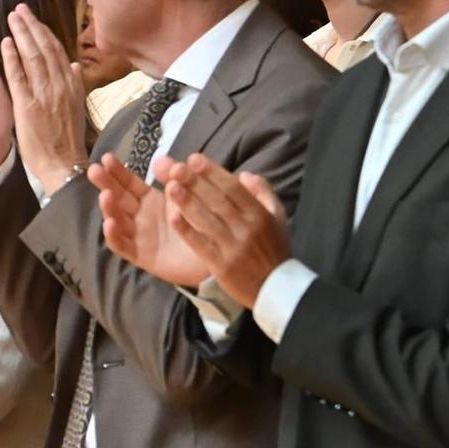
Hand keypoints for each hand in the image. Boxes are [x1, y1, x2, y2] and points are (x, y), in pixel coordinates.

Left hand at [0, 4, 87, 196]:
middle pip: (45, 48)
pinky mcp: (28, 105)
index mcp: (71, 85)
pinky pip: (18, 77)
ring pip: (33, 57)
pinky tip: (5, 43)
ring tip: (12, 18)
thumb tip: (76, 65)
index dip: (44, 32)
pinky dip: (12, 58)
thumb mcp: (77, 108)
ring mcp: (44, 94)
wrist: (64, 164)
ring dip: (22, 34)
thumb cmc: (67, 140)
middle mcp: (60, 85)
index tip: (33, 18)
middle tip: (19, 9)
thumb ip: (76, 85)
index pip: (57, 51)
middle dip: (31, 26)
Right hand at [89, 154, 208, 286]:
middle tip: (94, 170)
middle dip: (105, 183)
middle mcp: (140, 217)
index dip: (118, 171)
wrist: (218, 254)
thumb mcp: (189, 196)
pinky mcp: (141, 256)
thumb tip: (160, 159)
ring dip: (109, 207)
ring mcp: (138, 236)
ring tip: (106, 195)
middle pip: (118, 198)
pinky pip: (123, 246)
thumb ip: (175, 179)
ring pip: (117, 220)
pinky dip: (114, 236)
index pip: (129, 183)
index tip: (106, 157)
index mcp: (150, 201)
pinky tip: (110, 223)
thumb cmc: (204, 223)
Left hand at [159, 154, 288, 309]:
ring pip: (208, 220)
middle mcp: (246, 228)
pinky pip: (201, 245)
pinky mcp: (221, 265)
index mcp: (259, 214)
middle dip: (196, 182)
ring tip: (171, 186)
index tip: (194, 158)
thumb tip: (243, 174)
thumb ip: (263, 192)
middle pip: (218, 200)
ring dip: (188, 202)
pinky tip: (172, 219)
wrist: (277, 289)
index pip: (233, 188)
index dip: (213, 172)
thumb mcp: (277, 216)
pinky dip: (187, 231)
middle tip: (176, 167)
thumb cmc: (274, 249)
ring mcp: (233, 247)